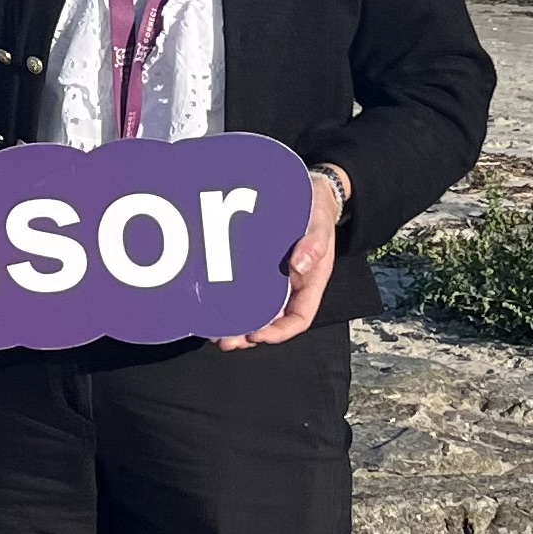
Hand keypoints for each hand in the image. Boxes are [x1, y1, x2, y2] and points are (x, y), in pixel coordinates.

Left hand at [226, 163, 343, 350]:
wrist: (311, 193)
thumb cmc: (318, 213)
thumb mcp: (321, 226)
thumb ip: (314, 245)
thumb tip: (299, 266)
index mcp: (310, 284)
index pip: (298, 319)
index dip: (278, 332)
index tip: (257, 334)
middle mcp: (291, 287)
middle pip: (272, 321)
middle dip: (249, 335)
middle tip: (226, 341)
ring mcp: (273, 279)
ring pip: (256, 309)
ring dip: (236, 323)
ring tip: (214, 332)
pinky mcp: (258, 267)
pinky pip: (244, 288)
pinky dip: (230, 300)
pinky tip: (211, 304)